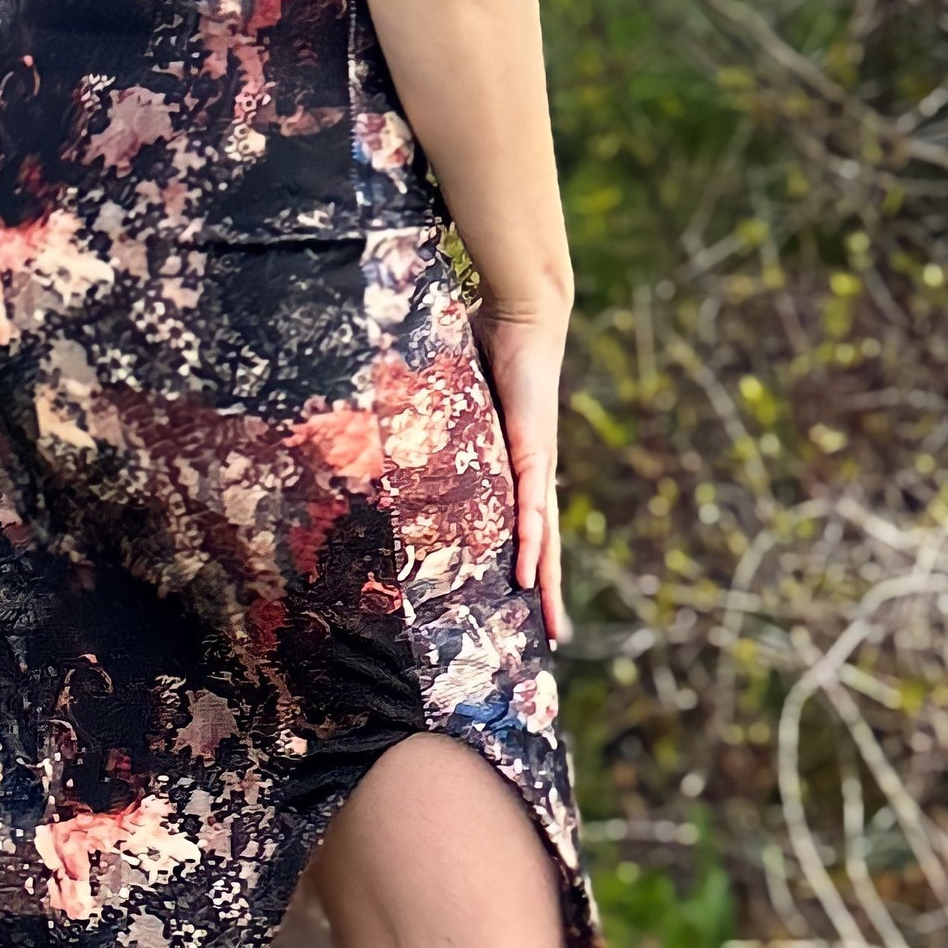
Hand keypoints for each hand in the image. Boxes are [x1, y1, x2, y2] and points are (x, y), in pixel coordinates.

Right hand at [473, 300, 571, 645]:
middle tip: (552, 635)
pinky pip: (531, 506)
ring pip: (544, 536)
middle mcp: (534, 472)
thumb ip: (439, 413)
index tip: (529, 599)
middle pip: (545, 542)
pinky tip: (532, 575)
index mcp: (517, 464)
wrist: (523, 311)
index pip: (525, 521)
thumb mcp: (458, 395)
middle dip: (551, 591)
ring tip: (549, 623)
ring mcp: (536, 464)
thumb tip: (394, 415)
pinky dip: (532, 542)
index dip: (530, 560)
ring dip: (549, 580)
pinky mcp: (533, 451)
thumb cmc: (492, 341)